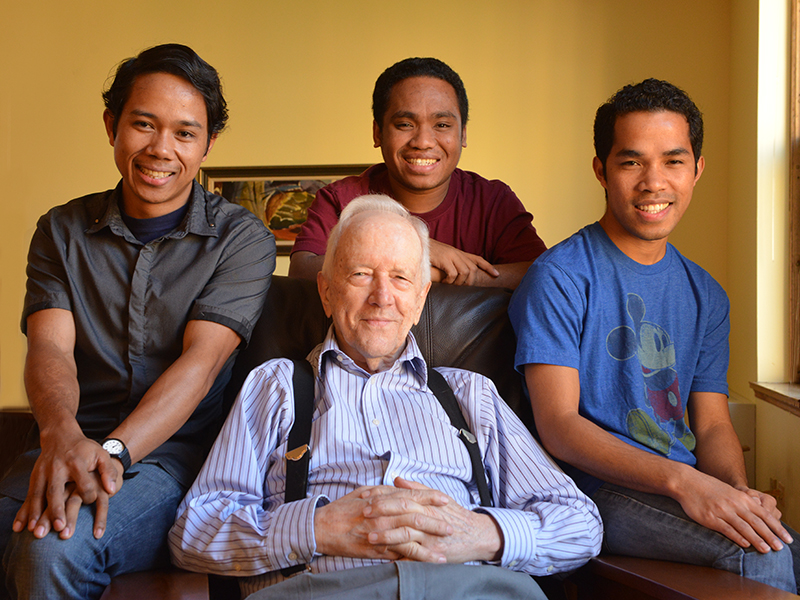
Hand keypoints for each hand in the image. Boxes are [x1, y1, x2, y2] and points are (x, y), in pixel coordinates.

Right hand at [13, 434, 120, 538]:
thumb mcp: (101, 454)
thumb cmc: (85, 449)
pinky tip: (20, 526)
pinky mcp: (34, 476)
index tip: (92, 500)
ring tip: (36, 531)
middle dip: (56, 509)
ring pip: (38, 495)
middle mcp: (58, 468)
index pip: (83, 483)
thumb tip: (112, 490)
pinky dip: (24, 511)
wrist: (60, 436)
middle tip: (59, 527)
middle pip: (56, 490)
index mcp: (76, 462)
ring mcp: (43, 472)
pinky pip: (28, 496)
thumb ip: (108, 471)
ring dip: (36, 514)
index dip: (89, 494)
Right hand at [314, 482, 451, 560]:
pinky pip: (398, 555)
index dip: (430, 498)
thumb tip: (400, 487)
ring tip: (445, 551)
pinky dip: (414, 559)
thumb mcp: (364, 492)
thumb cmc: (343, 509)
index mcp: (382, 499)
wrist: (322, 527)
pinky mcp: (376, 550)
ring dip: (429, 545)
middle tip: (451, 527)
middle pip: (415, 517)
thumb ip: (384, 491)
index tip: (445, 501)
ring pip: (410, 539)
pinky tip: (426, 563)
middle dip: (435, 522)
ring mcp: (380, 534)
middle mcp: (383, 515)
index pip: (412, 496)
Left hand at [361, 478, 502, 562]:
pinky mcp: (433, 554)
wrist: (476, 535)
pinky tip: (386, 559)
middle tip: (363, 513)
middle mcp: (427, 517)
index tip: (364, 496)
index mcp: (425, 503)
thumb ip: (415, 488)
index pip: (399, 496)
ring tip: (369, 537)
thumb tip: (396, 479)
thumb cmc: (453, 515)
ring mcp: (430, 536)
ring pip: (405, 533)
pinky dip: (400, 557)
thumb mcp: (437, 497)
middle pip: (401, 511)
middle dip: (380, 512)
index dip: (381, 495)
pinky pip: (414, 556)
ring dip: (386, 535)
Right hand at [429, 240, 498, 285]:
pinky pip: (453, 273)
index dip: (488, 266)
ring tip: (452, 285)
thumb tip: (458, 276)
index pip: (477, 259)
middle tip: (464, 288)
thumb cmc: (428, 254)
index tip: (497, 275)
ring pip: (465, 271)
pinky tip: (445, 283)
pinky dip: (451, 281)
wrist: (417, 244)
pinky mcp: (444, 259)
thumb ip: (451, 263)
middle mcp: (457, 253)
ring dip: (460, 282)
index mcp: (458, 253)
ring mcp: (451, 255)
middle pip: (473, 268)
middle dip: (471, 280)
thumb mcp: (443, 257)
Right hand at [677, 473, 792, 552]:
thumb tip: (758, 511)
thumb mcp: (730, 491)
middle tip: (781, 548)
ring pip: (744, 527)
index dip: (777, 527)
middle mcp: (735, 504)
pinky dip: (737, 537)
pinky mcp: (710, 518)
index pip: (765, 515)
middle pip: (757, 523)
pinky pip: (726, 529)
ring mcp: (722, 511)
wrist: (687, 482)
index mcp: (741, 498)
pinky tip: (745, 544)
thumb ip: (743, 501)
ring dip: (757, 540)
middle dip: (771, 536)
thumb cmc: (708, 487)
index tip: (787, 538)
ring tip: (766, 550)